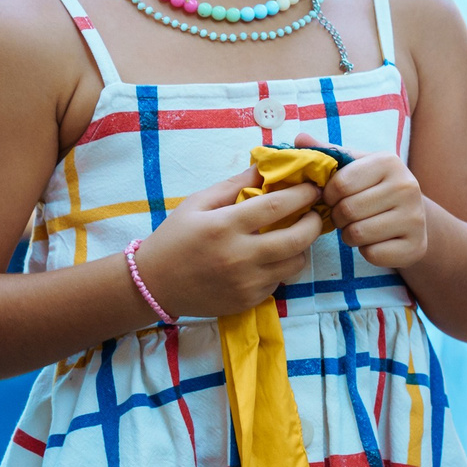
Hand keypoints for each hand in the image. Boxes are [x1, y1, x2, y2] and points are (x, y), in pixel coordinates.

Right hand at [132, 167, 329, 318]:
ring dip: (301, 247)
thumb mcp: (197, 203)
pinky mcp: (248, 301)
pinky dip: (280, 267)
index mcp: (224, 226)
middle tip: (314, 212)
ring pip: (295, 263)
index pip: (277, 206)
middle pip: (297, 238)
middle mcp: (239, 256)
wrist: (153, 285)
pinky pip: (279, 281)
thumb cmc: (175, 238)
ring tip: (293, 235)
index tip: (313, 187)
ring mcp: (246, 282)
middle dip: (314, 222)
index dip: (302, 195)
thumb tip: (267, 166)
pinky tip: (269, 258)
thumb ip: (235, 184)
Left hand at [299, 134, 427, 269]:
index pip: (340, 183)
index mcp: (389, 162)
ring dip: (350, 235)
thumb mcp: (355, 166)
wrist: (414, 218)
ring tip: (360, 226)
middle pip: (348, 210)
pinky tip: (376, 241)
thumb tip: (299, 137)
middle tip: (347, 215)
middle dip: (339, 217)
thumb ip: (327, 153)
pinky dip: (367, 251)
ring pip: (358, 233)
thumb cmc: (374, 189)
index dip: (328, 195)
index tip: (335, 197)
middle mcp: (407, 186)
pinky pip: (372, 254)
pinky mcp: (416, 245)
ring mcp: (415, 217)